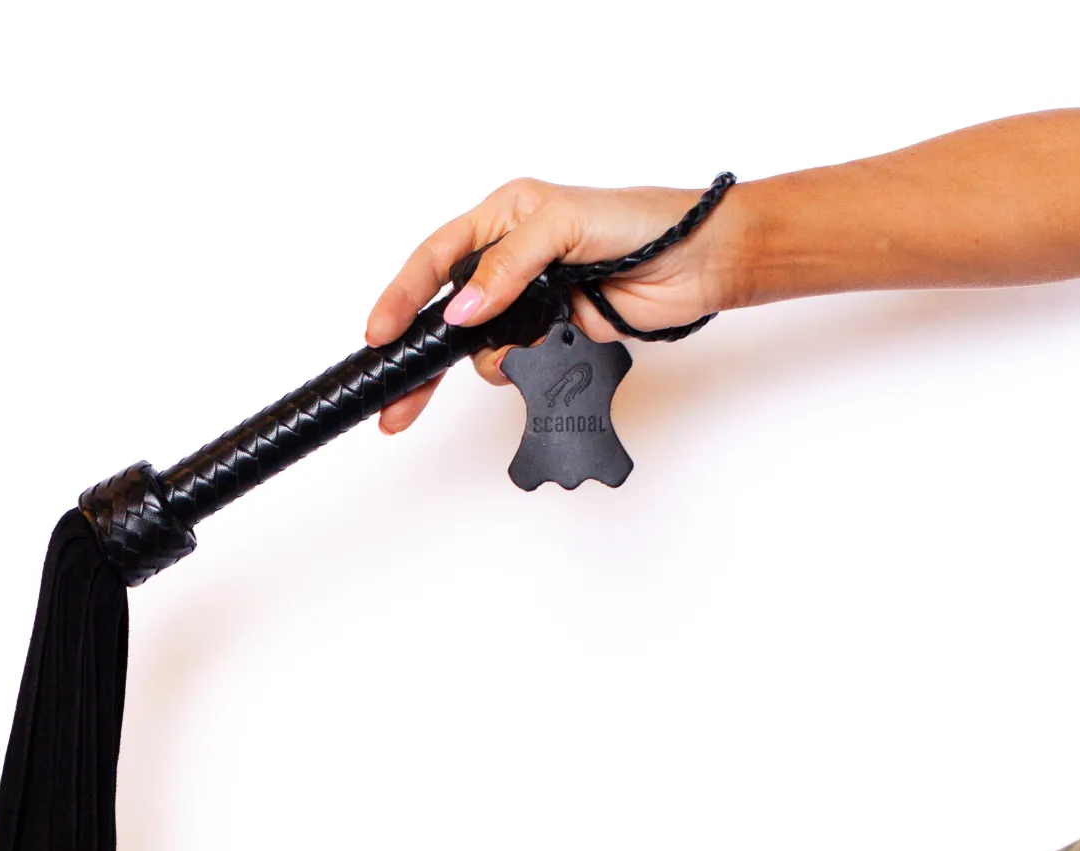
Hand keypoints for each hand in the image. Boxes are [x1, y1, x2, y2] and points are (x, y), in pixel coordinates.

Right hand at [366, 177, 749, 433]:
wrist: (699, 265)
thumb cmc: (644, 223)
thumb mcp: (564, 224)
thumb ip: (508, 265)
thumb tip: (463, 307)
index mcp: (504, 217)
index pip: (436, 257)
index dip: (404, 295)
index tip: (380, 334)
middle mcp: (509, 260)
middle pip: (444, 313)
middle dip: (417, 357)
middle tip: (392, 404)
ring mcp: (528, 303)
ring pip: (478, 347)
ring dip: (488, 362)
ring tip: (516, 359)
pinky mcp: (551, 337)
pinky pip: (515, 364)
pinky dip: (521, 370)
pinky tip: (539, 359)